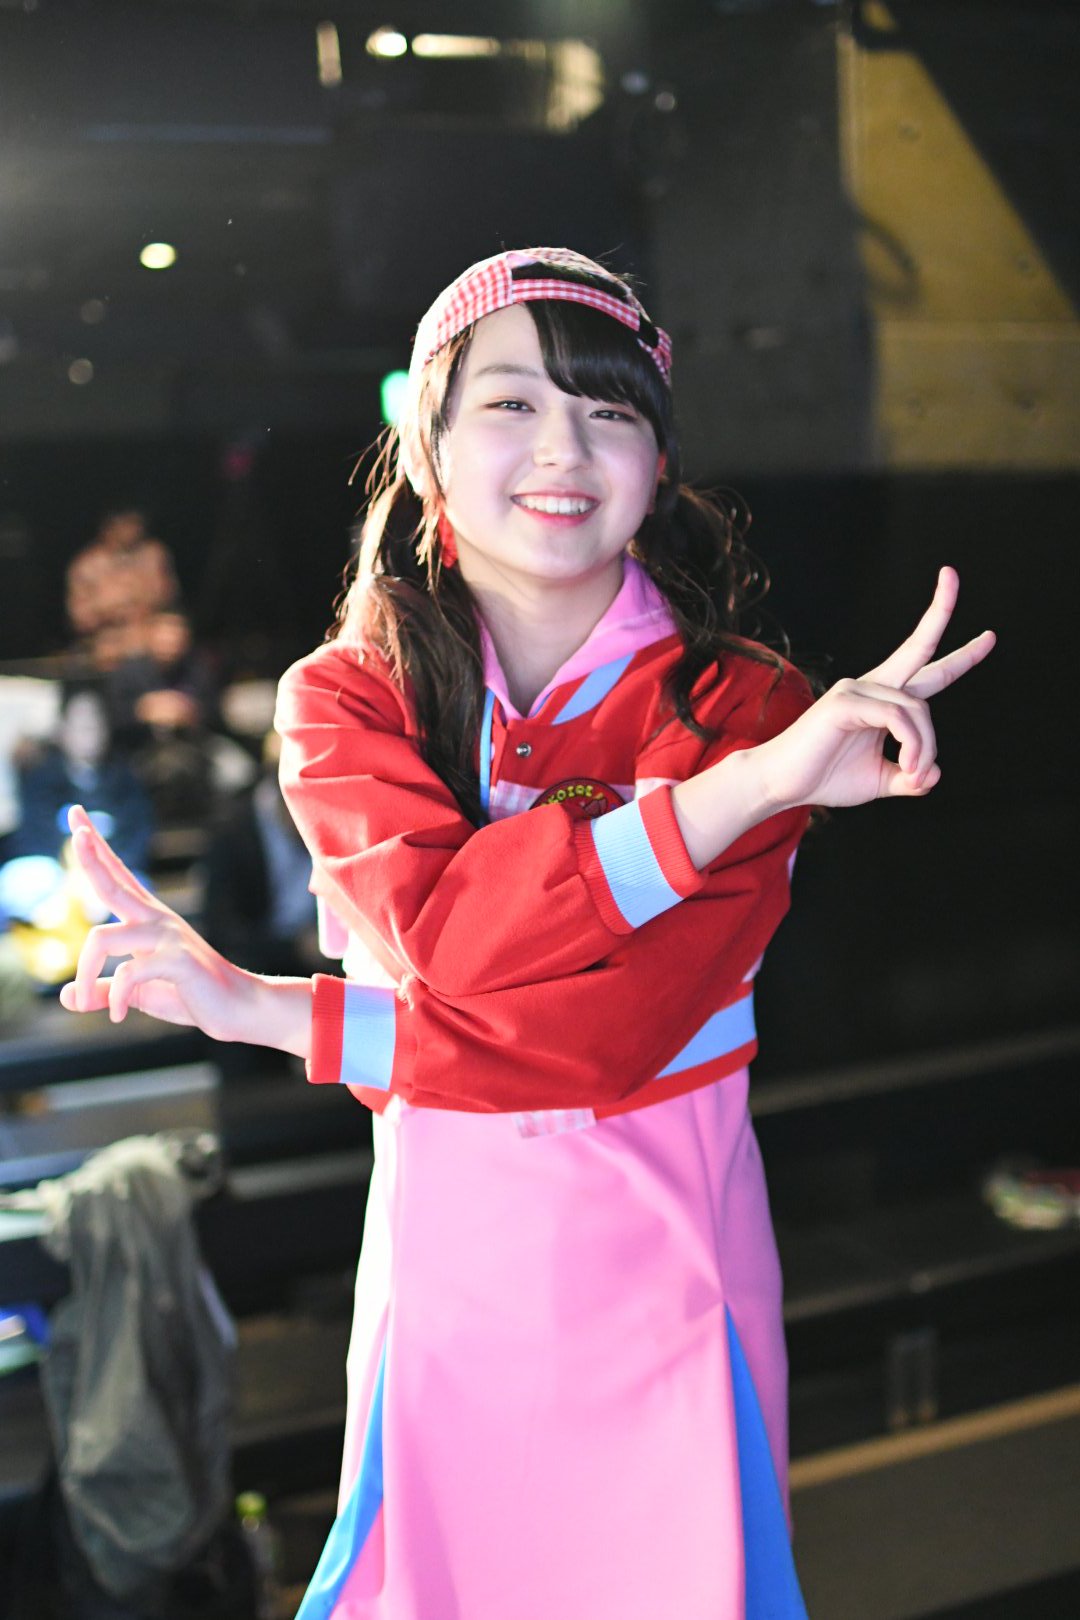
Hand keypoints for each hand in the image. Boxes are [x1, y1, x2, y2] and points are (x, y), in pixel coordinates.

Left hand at [59, 804, 252, 1037]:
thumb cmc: (192, 996)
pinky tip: (118, 1015)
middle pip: (113, 882)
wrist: (239, 1010)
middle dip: (90, 856)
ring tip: (85, 998)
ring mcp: (168, 937)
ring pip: (101, 939)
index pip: (117, 875)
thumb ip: (103, 992)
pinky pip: (126, 974)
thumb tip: (65, 997)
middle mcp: (156, 920)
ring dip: (84, 973)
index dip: (96, 849)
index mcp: (148, 920)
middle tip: (77, 829)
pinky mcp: (177, 960)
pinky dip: (114, 998)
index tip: (76, 815)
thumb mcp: (139, 994)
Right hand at [755, 567, 994, 810]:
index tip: (988, 637)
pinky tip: (907, 764)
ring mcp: (856, 689)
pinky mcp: (845, 701)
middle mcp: (871, 685)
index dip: (960, 656)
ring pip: (917, 708)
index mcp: (881, 699)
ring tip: (915, 773)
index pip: (928, 671)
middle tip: (951, 573)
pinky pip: (897, 716)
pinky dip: (911, 743)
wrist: (783, 785)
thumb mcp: (879, 779)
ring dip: (924, 746)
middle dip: (940, 610)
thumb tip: (933, 775)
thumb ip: (910, 775)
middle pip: (919, 647)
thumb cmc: (824, 778)